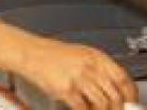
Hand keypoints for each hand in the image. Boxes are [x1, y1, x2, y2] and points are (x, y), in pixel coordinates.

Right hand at [17, 36, 136, 109]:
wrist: (27, 52)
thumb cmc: (51, 54)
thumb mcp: (80, 56)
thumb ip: (99, 70)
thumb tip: (116, 90)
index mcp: (95, 56)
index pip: (123, 79)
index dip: (129, 94)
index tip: (129, 102)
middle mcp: (88, 66)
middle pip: (115, 95)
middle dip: (115, 107)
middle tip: (111, 109)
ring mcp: (77, 77)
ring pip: (102, 104)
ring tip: (94, 109)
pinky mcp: (65, 89)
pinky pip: (83, 108)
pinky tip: (80, 108)